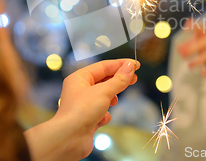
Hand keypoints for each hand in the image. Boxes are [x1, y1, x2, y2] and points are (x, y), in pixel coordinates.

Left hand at [24, 59, 139, 160]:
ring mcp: (83, 105)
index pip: (103, 66)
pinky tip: (102, 119)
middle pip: (104, 80)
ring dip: (111, 99)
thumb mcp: (104, 91)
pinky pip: (101, 112)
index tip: (136, 65)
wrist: (69, 139)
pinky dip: (105, 115)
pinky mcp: (87, 119)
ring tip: (114, 101)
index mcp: (79, 78)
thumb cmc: (82, 111)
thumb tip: (131, 66)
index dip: (120, 65)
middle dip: (118, 81)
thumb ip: (119, 79)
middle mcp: (79, 89)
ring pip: (103, 96)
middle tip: (134, 79)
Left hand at [178, 19, 205, 76]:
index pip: (200, 28)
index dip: (192, 27)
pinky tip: (202, 74)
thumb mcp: (198, 40)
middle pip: (202, 44)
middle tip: (182, 54)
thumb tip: (178, 49)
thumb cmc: (205, 42)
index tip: (184, 29)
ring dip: (197, 61)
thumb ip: (187, 44)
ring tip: (189, 65)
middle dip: (191, 49)